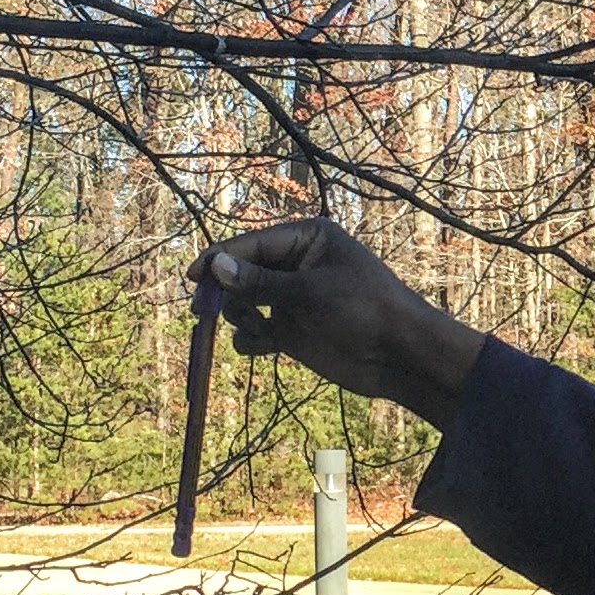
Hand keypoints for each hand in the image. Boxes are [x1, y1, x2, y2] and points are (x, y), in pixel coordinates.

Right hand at [191, 219, 485, 427]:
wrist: (401, 355)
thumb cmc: (365, 310)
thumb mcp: (311, 292)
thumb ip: (262, 282)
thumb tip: (215, 267)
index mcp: (307, 238)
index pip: (251, 245)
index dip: (219, 260)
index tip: (192, 277)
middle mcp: (297, 264)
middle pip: (241, 272)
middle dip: (224, 290)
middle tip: (202, 310)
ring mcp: (293, 298)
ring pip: (244, 302)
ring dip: (239, 316)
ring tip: (255, 328)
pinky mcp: (292, 330)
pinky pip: (256, 331)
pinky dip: (251, 339)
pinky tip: (261, 345)